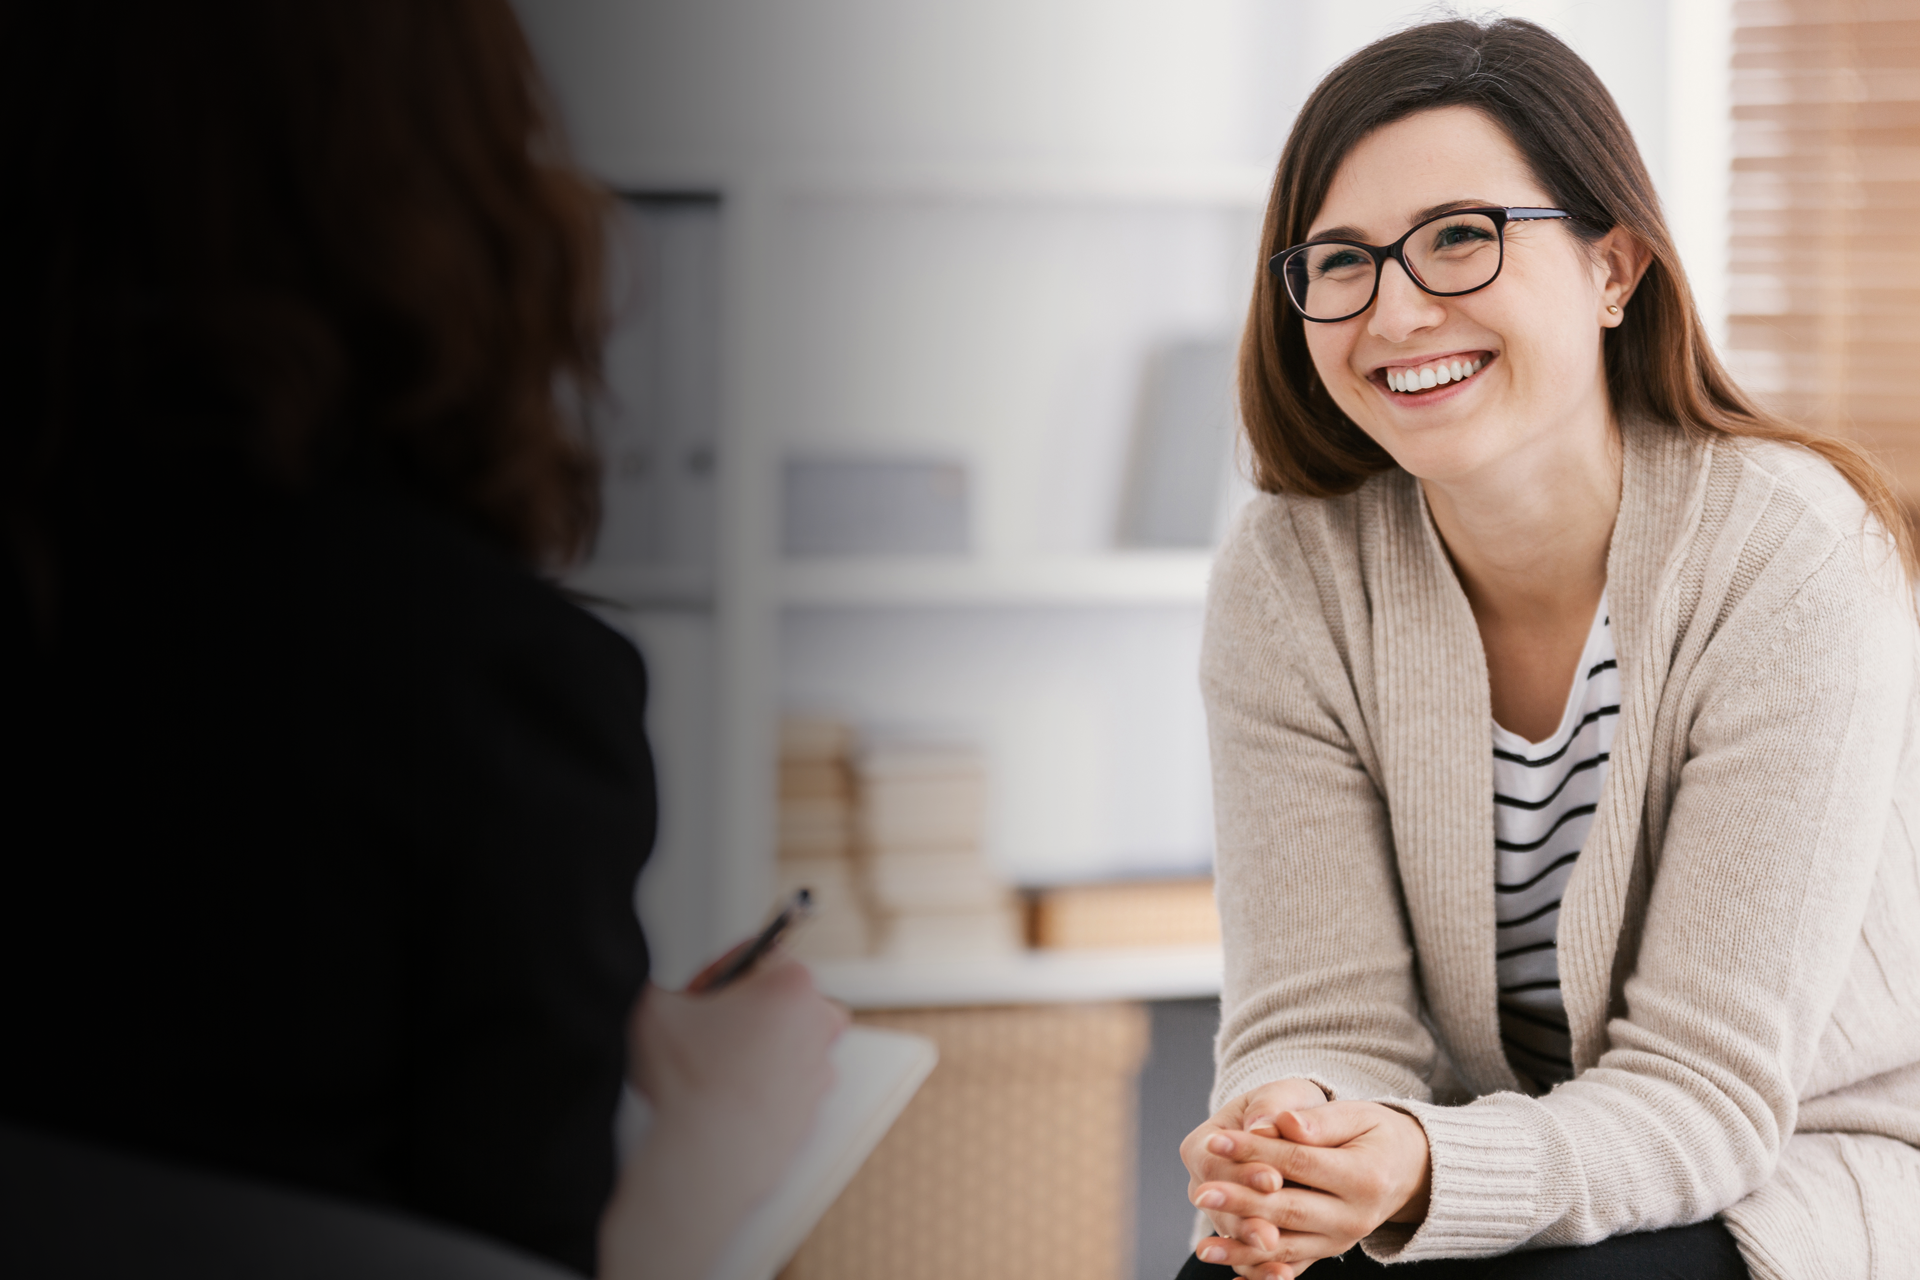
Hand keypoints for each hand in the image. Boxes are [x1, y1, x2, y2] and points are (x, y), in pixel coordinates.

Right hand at [631, 959, 849, 1184]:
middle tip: (707, 1031)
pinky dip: (760, 1091)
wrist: (709, 1157)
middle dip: (748, 1010)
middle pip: (781, 1000)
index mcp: (791, 985)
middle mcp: (818, 1024)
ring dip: (755, 1052)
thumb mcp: (654, 1007)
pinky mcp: (812, 1112)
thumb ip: (659, 984)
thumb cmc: (690, 1083)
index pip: (760, 956)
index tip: (702, 994)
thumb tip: (658, 989)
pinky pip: (785, 1089)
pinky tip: (723, 1100)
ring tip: (711, 1069)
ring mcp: (819, 1071)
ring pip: (785, 1045)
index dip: (722, 974)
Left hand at [1188, 1102, 1431, 1278]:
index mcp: (1363, 1177)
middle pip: (1289, 1210)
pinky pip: (1293, 1265)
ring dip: (1243, 1248)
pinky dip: (1262, 1271)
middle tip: (1201, 1194)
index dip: (1256, 1151)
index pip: (1299, 1162)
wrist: (1409, 1171)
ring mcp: (1342, 1241)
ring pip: (1287, 1247)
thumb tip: (1281, 1121)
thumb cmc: (1377, 1134)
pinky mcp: (1329, 1252)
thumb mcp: (1357, 1115)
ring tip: (1204, 1248)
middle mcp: (1354, 1217)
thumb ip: (1319, 1120)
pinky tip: (1232, 1271)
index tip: (1217, 1140)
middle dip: (1241, 1203)